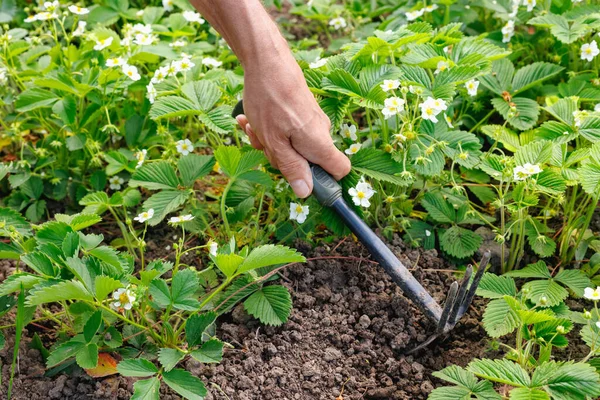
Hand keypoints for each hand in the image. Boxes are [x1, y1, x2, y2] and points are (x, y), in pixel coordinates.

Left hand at [234, 52, 350, 197]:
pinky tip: (249, 117)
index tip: (300, 178)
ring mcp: (311, 120)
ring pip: (291, 144)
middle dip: (280, 156)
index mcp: (320, 143)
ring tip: (251, 124)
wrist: (266, 59)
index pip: (340, 170)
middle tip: (262, 142)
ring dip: (268, 140)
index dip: (324, 181)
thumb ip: (292, 168)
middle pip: (307, 160)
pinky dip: (268, 126)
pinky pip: (286, 129)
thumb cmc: (270, 100)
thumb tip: (306, 192)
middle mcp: (321, 131)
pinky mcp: (301, 110)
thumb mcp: (275, 142)